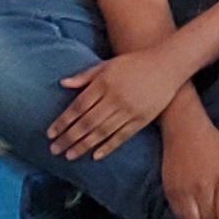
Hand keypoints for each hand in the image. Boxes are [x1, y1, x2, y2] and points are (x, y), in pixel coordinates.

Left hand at [49, 43, 190, 159]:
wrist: (168, 65)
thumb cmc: (135, 63)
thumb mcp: (108, 64)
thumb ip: (85, 76)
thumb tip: (62, 83)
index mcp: (104, 83)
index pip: (78, 106)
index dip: (63, 121)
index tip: (50, 133)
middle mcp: (114, 98)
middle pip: (86, 122)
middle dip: (68, 138)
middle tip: (54, 150)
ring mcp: (129, 110)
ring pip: (101, 132)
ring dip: (83, 145)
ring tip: (69, 155)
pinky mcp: (141, 119)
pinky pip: (121, 136)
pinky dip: (108, 147)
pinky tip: (95, 155)